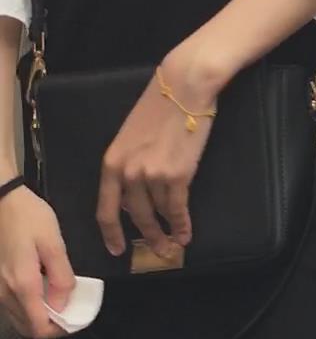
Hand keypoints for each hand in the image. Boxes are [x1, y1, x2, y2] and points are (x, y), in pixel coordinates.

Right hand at [0, 185, 75, 338]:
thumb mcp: (53, 242)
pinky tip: (38, 289)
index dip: (60, 330)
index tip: (75, 318)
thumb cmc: (29, 217)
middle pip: (27, 328)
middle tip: (68, 309)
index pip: (39, 328)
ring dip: (37, 317)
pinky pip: (10, 306)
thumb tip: (63, 305)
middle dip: (50, 325)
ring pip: (17, 319)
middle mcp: (4, 293)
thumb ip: (61, 277)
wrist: (0, 199)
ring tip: (55, 298)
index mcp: (22, 285)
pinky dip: (25, 307)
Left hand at [97, 49, 217, 260]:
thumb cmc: (159, 106)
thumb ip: (129, 164)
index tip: (117, 249)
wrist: (183, 87)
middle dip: (145, 237)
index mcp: (112, 162)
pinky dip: (182, 225)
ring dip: (167, 234)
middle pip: (135, 216)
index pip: (105, 209)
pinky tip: (185, 233)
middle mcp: (128, 173)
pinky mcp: (178, 175)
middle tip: (155, 251)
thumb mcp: (131, 136)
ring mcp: (152, 175)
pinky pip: (177, 209)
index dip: (111, 233)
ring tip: (173, 245)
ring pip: (157, 215)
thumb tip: (136, 191)